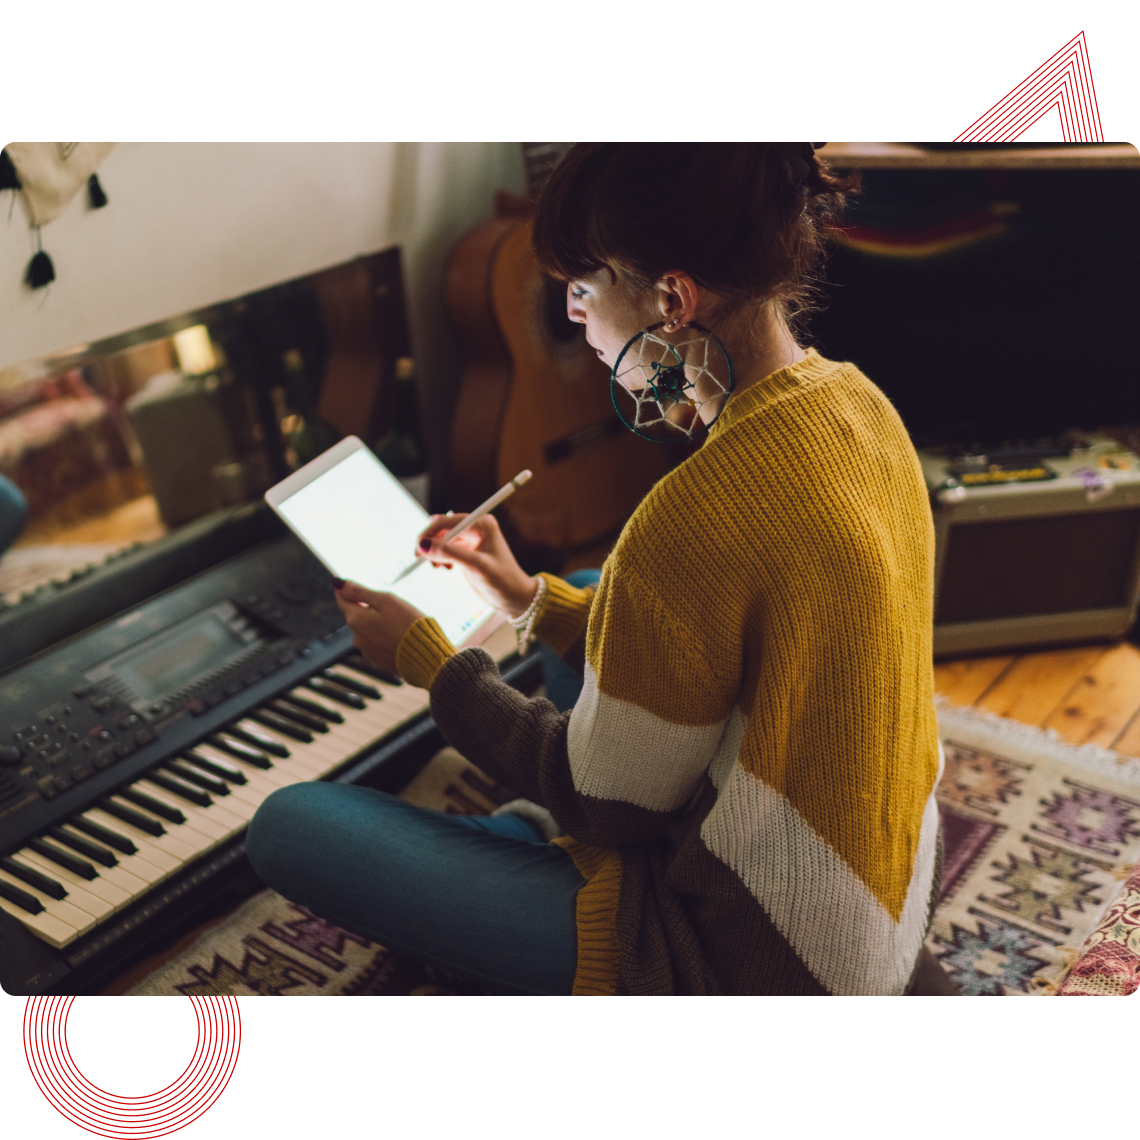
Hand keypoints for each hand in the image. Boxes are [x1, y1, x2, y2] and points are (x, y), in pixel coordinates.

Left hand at [333, 580, 424, 674]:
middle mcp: (357, 637)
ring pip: (368, 632)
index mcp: (356, 619)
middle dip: (367, 609)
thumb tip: (339, 584)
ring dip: (377, 625)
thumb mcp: (386, 601)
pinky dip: (385, 639)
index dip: (345, 590)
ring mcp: (368, 651)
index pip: (342, 599)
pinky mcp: (379, 661)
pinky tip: (399, 637)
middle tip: (388, 605)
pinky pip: (378, 645)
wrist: (425, 655)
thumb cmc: (407, 624)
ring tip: (398, 623)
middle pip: (357, 616)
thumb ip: (361, 592)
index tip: (348, 583)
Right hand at [415, 512, 537, 617]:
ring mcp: (470, 540)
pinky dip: (439, 558)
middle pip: (441, 528)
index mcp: (481, 524)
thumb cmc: (503, 580)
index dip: (430, 532)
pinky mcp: (466, 552)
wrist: (515, 598)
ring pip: (441, 540)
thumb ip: (450, 554)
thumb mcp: (476, 566)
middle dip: (430, 542)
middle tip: (419, 558)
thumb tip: (423, 545)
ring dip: (434, 552)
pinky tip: (444, 568)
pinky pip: (445, 550)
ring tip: (437, 567)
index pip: (447, 521)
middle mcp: (475, 528)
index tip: (418, 547)